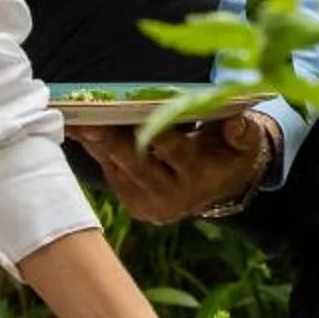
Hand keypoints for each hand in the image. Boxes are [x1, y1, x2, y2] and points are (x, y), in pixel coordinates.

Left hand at [69, 111, 272, 224]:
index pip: (175, 151)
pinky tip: (79, 127)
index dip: (157, 134)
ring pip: (116, 167)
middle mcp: (171, 195)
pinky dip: (95, 149)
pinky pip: (109, 171)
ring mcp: (148, 202)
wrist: (222, 190)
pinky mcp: (132, 202)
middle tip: (86, 119)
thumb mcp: (246, 143)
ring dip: (94, 142)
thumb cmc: (232, 154)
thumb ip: (242, 131)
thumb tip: (235, 120)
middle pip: (136, 162)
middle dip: (111, 139)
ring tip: (72, 117)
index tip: (136, 115)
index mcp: (200, 177)